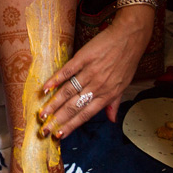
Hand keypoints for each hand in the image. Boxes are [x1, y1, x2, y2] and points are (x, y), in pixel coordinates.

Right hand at [37, 9, 153, 137]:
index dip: (71, 125)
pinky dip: (55, 80)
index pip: (86, 115)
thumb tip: (111, 120)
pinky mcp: (84, 58)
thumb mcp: (124, 85)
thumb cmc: (127, 61)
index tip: (58, 135)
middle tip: (44, 129)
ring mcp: (90, 72)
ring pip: (68, 91)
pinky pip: (68, 71)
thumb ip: (114, 103)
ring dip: (53, 104)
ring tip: (42, 114)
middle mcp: (98, 86)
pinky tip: (45, 88)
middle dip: (58, 120)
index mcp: (107, 95)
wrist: (130, 37)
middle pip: (74, 106)